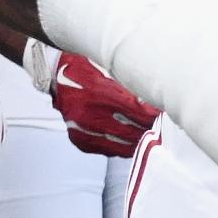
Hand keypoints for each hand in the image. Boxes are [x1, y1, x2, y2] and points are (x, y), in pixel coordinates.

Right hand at [28, 41, 158, 157]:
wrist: (52, 75)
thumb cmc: (85, 69)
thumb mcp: (108, 71)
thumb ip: (130, 87)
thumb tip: (153, 103)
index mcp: (100, 94)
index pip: (137, 112)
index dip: (154, 116)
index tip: (165, 116)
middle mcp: (90, 115)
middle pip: (131, 131)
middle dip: (149, 131)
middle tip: (163, 130)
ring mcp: (82, 129)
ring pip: (120, 145)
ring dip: (137, 142)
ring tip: (152, 139)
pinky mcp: (78, 138)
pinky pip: (105, 149)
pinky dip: (120, 147)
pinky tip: (131, 143)